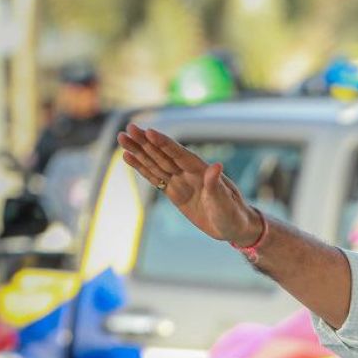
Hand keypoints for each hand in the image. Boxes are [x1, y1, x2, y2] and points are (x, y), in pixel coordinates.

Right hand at [116, 123, 261, 245]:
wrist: (234, 228)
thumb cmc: (234, 214)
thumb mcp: (226, 201)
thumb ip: (217, 184)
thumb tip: (216, 165)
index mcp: (202, 171)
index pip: (180, 155)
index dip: (164, 144)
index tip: (149, 131)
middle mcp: (189, 173)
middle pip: (163, 155)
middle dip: (146, 142)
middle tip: (128, 128)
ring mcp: (181, 182)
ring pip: (156, 163)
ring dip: (139, 151)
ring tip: (122, 138)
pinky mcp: (175, 193)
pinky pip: (155, 178)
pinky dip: (142, 168)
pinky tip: (129, 157)